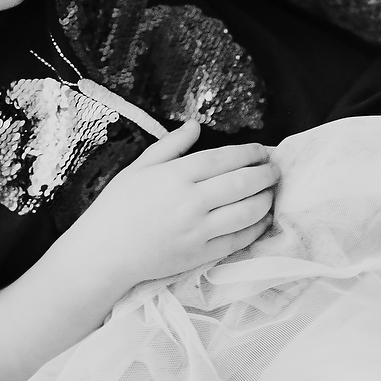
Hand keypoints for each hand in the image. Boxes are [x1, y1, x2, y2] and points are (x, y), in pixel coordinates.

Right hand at [65, 121, 278, 288]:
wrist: (104, 252)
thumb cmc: (118, 206)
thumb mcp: (139, 167)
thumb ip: (170, 145)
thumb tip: (196, 126)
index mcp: (175, 175)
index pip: (223, 158)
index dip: (249, 153)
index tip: (262, 150)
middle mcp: (190, 201)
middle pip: (241, 183)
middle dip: (265, 173)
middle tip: (276, 169)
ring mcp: (198, 230)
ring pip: (246, 212)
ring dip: (266, 199)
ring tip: (271, 191)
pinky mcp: (201, 254)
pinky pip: (239, 240)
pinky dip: (256, 227)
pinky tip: (262, 218)